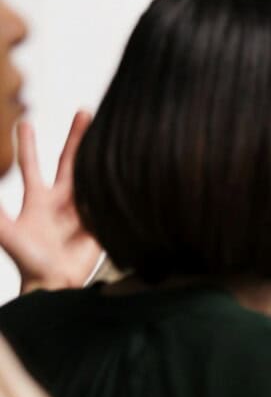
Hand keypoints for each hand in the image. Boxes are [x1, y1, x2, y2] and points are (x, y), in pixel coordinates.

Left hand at [0, 111, 102, 292]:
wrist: (57, 285)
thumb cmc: (30, 262)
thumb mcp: (10, 236)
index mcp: (38, 201)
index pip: (33, 166)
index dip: (27, 145)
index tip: (25, 122)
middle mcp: (62, 201)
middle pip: (70, 161)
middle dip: (77, 137)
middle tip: (85, 111)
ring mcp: (84, 210)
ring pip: (94, 175)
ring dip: (103, 155)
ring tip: (116, 133)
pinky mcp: (102, 221)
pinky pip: (112, 197)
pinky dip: (120, 181)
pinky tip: (132, 164)